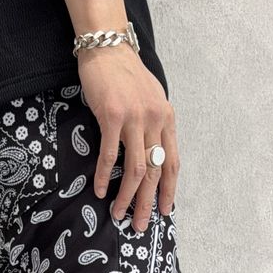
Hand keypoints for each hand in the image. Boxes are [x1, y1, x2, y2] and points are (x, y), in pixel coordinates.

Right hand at [77, 44, 179, 230]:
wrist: (107, 47)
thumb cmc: (126, 75)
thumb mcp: (150, 100)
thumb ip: (154, 126)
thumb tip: (151, 155)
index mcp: (166, 119)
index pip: (172, 162)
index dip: (169, 190)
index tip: (165, 210)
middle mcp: (155, 120)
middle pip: (155, 172)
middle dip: (148, 202)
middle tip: (141, 224)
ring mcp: (134, 119)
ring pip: (135, 169)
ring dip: (127, 196)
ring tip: (119, 214)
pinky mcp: (112, 117)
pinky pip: (109, 154)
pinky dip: (103, 175)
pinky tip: (99, 190)